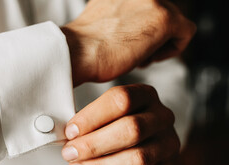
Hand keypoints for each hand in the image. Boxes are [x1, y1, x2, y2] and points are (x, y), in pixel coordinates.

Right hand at [61, 0, 195, 86]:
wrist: (77, 53)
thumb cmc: (85, 43)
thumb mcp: (105, 14)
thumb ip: (123, 10)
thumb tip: (134, 21)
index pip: (148, 6)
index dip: (142, 24)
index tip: (131, 38)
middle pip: (162, 12)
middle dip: (152, 34)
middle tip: (133, 50)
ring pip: (173, 22)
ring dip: (158, 42)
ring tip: (136, 55)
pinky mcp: (164, 18)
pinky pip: (186, 32)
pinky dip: (171, 49)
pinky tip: (148, 58)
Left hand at [61, 84, 179, 164]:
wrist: (135, 140)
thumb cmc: (110, 124)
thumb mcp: (101, 111)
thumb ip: (84, 116)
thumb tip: (56, 129)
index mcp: (144, 94)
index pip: (121, 99)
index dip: (91, 116)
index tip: (69, 132)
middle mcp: (162, 116)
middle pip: (131, 129)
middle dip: (94, 145)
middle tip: (69, 154)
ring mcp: (170, 144)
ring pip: (139, 159)